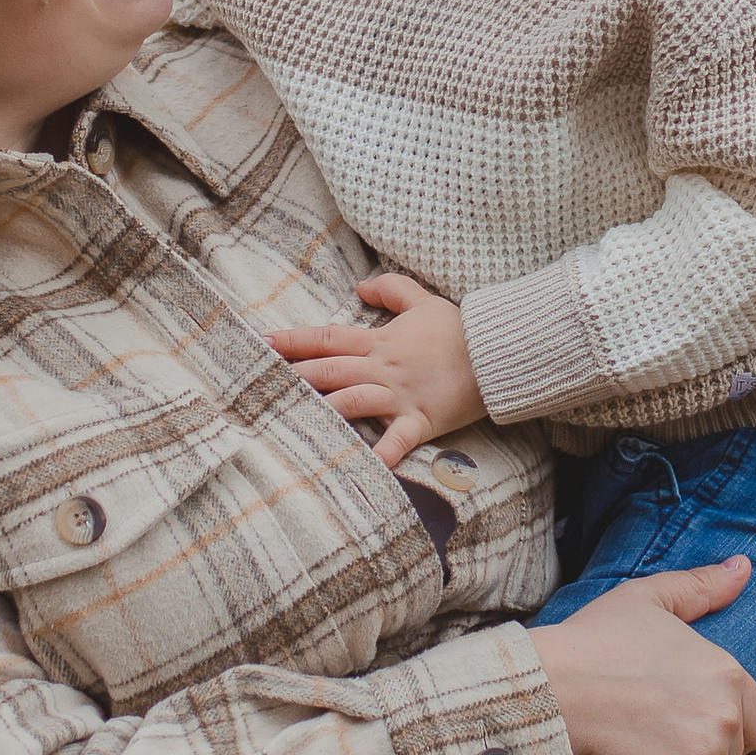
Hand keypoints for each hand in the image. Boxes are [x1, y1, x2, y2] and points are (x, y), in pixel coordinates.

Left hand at [268, 271, 486, 471]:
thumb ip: (391, 289)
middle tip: (258, 382)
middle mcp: (383, 369)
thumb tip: (360, 287)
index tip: (261, 344)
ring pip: (352, 401)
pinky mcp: (420, 421)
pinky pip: (396, 441)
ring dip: (322, 409)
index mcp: (380, 341)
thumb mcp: (424, 300)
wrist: (497, 352)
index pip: (327, 338)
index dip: (292, 340)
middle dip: (293, 376)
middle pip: (329, 370)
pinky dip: (380, 455)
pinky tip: (360, 467)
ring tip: (289, 419)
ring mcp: (400, 396)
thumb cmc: (460, 329)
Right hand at [526, 556, 755, 754]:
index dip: (713, 722)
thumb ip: (701, 586)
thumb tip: (744, 567)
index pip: (752, 717)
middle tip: (653, 740)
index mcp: (729, 673)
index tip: (671, 718)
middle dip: (702, 753)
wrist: (549, 690)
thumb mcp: (646, 598)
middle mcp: (728, 716)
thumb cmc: (590, 642)